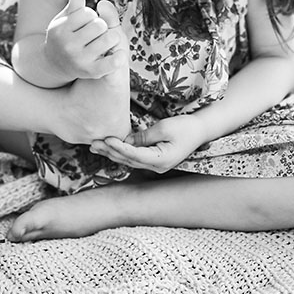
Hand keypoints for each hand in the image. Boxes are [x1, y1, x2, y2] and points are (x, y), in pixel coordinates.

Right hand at [44, 0, 123, 79]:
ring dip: (111, 38)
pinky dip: (119, 57)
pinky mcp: (91, 72)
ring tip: (104, 42)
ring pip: (109, 38)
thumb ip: (74, 6)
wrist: (55, 65)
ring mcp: (80, 60)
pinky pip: (112, 62)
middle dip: (101, 25)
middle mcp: (69, 45)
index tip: (85, 22)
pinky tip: (118, 54)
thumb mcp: (64, 20)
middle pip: (100, 25)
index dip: (90, 15)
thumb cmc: (64, 36)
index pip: (87, 13)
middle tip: (95, 33)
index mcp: (61, 30)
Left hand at [90, 115, 205, 173]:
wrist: (200, 130)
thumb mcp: (164, 128)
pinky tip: (109, 148)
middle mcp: (157, 167)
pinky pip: (134, 158)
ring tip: (96, 146)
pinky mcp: (154, 160)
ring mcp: (155, 165)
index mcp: (161, 160)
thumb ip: (143, 137)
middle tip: (93, 143)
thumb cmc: (185, 127)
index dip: (119, 147)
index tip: (107, 139)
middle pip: (129, 160)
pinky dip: (121, 152)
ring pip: (129, 161)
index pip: (135, 155)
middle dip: (110, 151)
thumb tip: (126, 141)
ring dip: (112, 152)